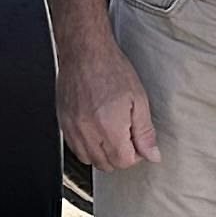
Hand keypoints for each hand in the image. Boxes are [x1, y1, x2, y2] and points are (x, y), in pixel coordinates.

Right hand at [58, 31, 159, 172]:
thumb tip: (152, 155)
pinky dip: (88, 146)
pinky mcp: (63, 123)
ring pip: (89, 159)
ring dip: (103, 152)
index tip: (137, 140)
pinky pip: (75, 148)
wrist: (84, 51)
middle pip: (106, 164)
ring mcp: (72, 129)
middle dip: (120, 155)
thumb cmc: (111, 69)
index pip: (124, 162)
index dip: (136, 155)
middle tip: (126, 134)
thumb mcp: (138, 99)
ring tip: (111, 131)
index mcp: (109, 127)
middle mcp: (88, 131)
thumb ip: (145, 132)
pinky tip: (96, 129)